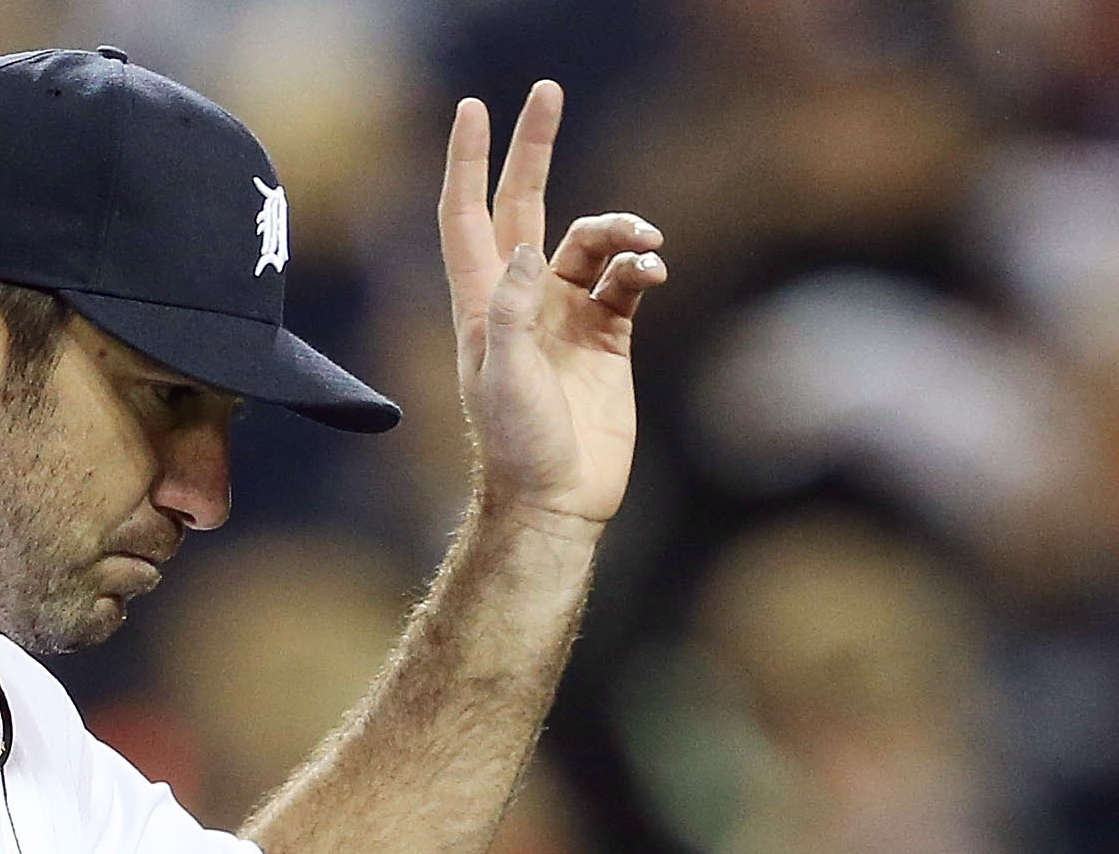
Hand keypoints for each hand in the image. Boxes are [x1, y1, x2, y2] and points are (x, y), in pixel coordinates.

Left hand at [439, 81, 665, 526]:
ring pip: (591, 240)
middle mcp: (522, 299)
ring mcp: (566, 314)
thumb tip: (531, 247)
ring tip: (645, 243)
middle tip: (547, 90)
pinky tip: (652, 272)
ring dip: (619, 228)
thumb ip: (513, 309)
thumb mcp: (502, 376)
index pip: (467, 215)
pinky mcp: (610, 335)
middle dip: (534, 149)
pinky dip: (641, 266)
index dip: (466, 161)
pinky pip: (627, 279)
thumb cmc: (517, 444)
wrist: (559, 498)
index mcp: (482, 304)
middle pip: (525, 204)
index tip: (472, 108)